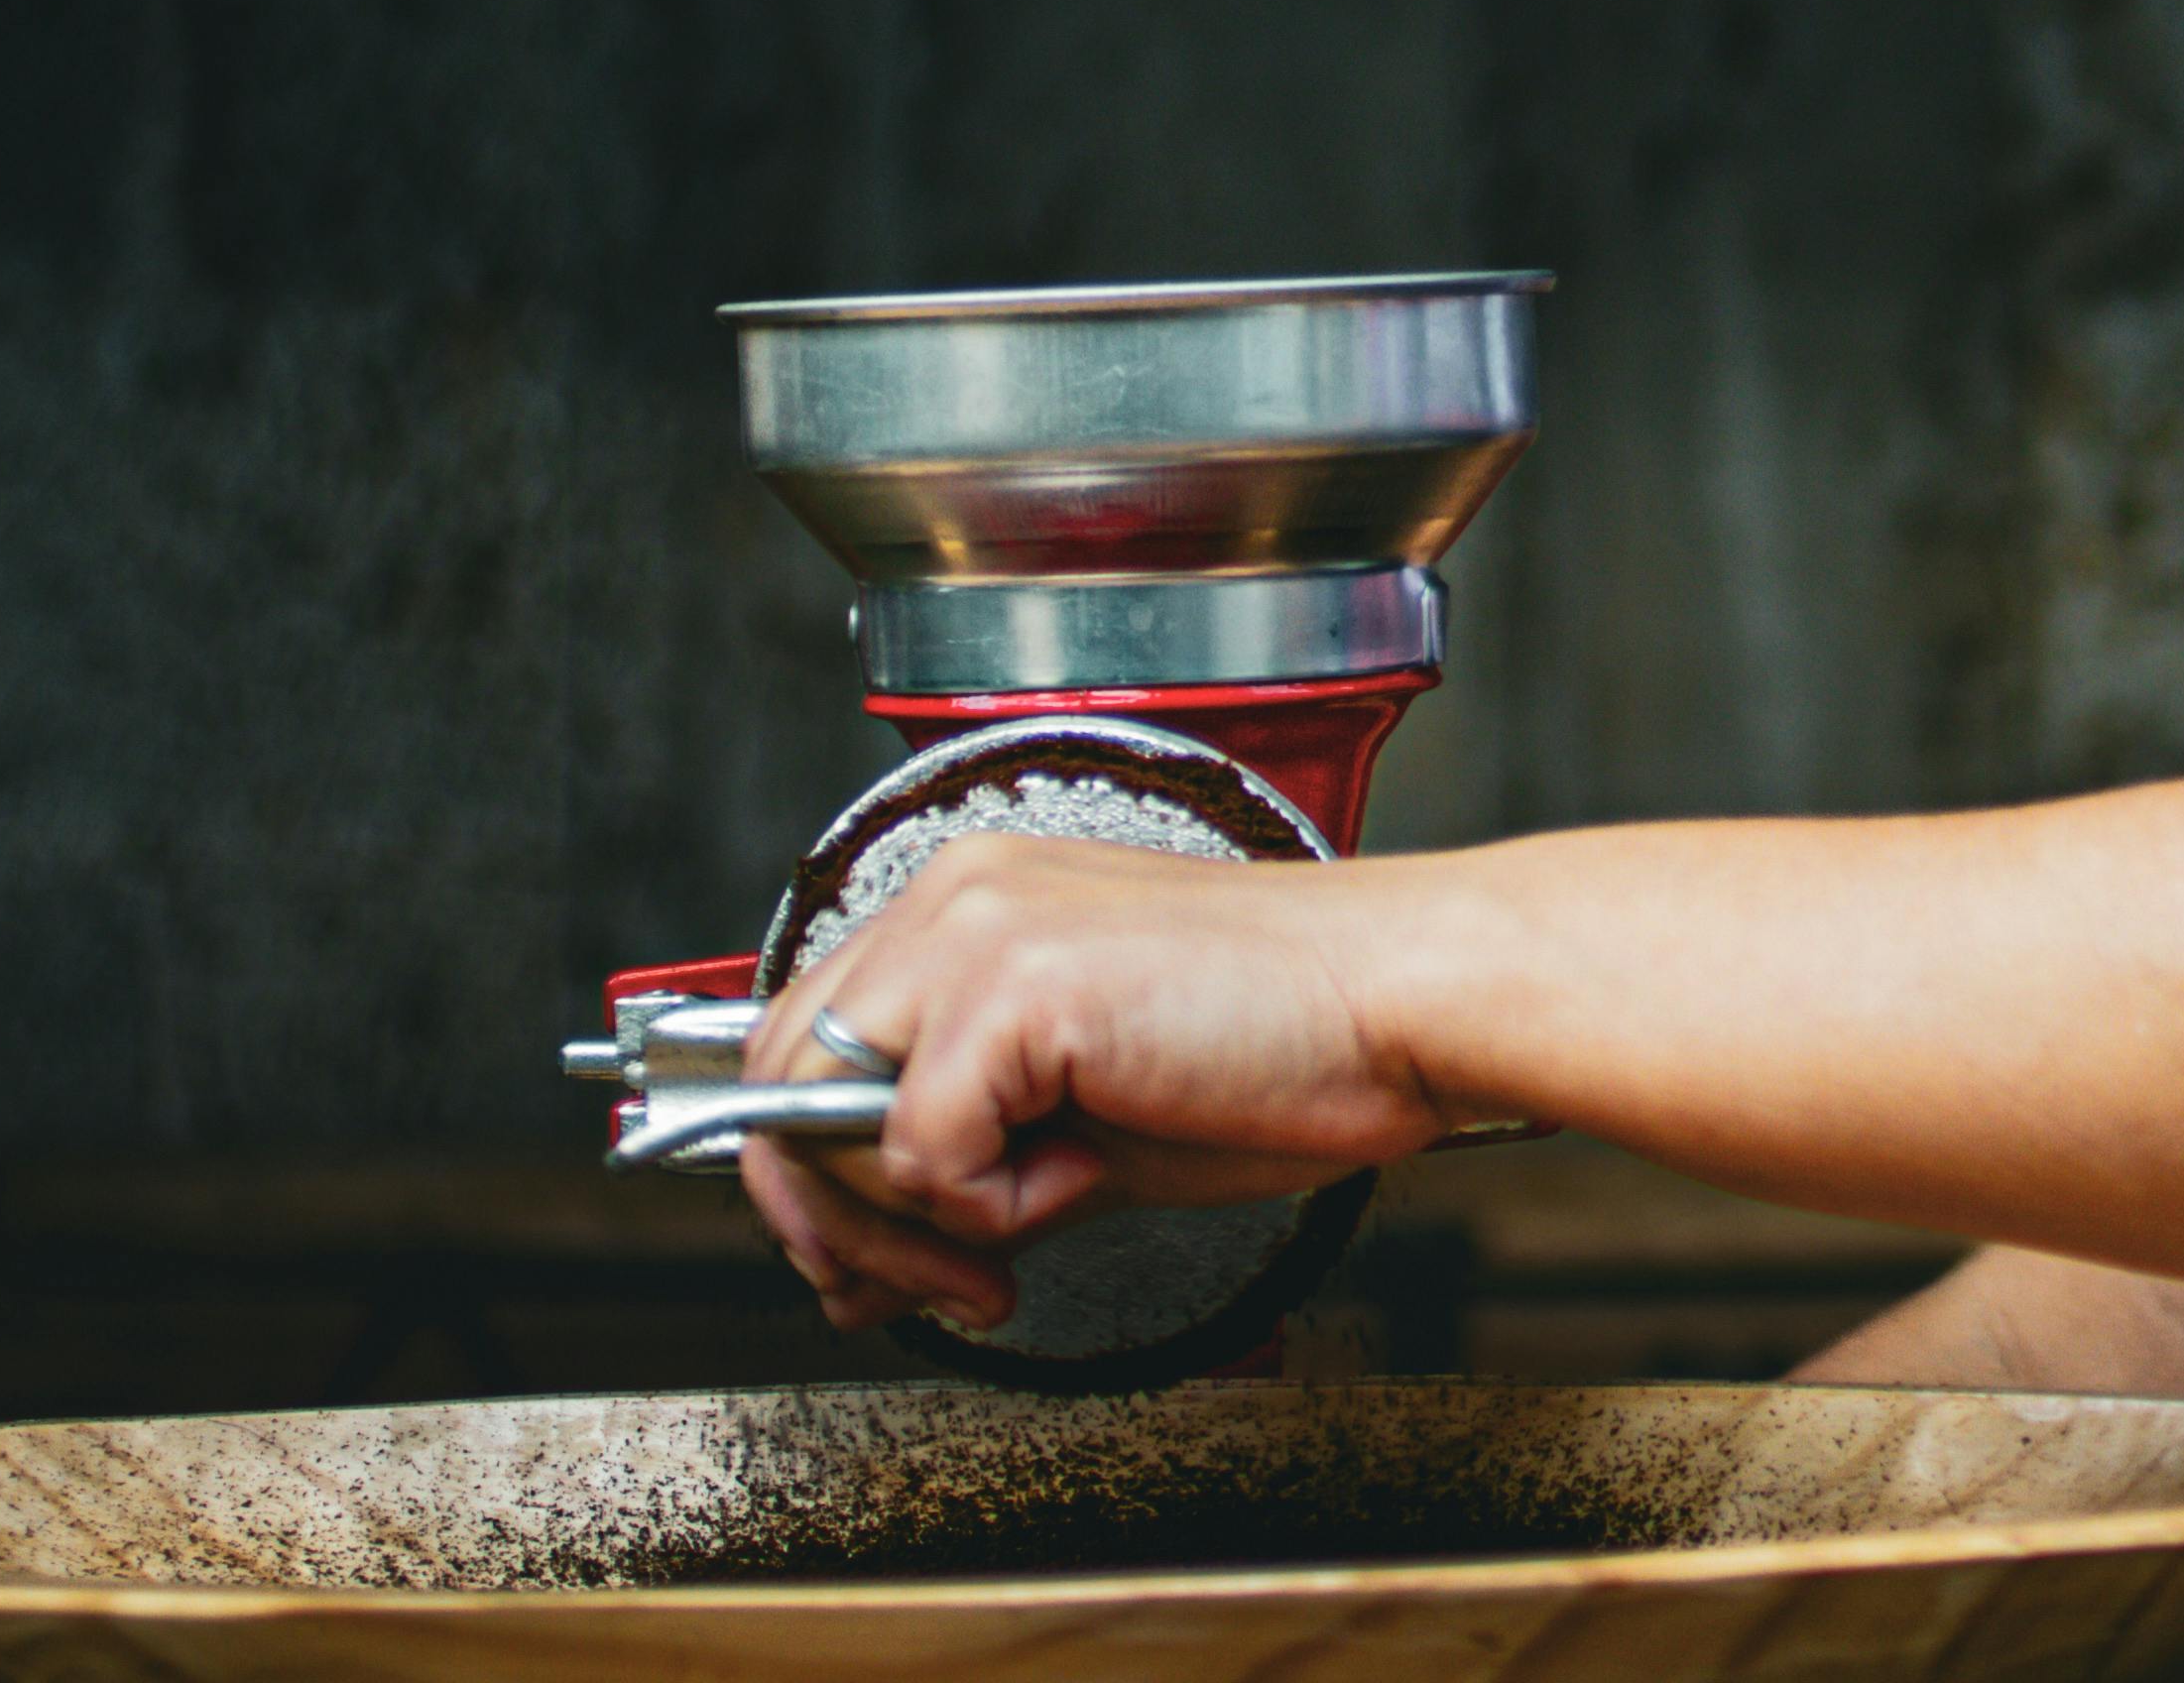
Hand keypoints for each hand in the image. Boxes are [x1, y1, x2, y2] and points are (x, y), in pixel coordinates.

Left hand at [729, 832, 1442, 1331]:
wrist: (1402, 1007)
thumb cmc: (1284, 1049)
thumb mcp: (1088, 1117)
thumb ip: (964, 1166)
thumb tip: (861, 1265)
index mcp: (972, 904)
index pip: (804, 1043)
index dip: (816, 1173)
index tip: (879, 1262)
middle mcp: (956, 897)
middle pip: (781, 1083)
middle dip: (834, 1220)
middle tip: (931, 1287)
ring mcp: (977, 931)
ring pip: (825, 1118)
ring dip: (908, 1225)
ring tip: (1012, 1249)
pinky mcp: (1016, 988)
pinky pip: (921, 1152)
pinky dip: (986, 1208)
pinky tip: (1078, 1186)